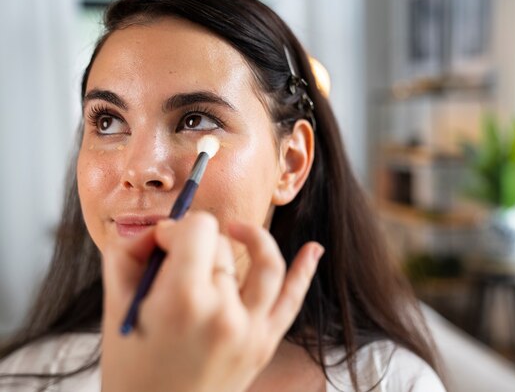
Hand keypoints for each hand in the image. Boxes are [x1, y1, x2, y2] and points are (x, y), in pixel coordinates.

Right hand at [100, 211, 323, 391]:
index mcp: (184, 301)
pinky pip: (292, 301)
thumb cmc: (130, 369)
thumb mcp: (116, 306)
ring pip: (265, 262)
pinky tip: (313, 249)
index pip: (199, 230)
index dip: (176, 229)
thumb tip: (157, 230)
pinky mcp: (265, 343)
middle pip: (223, 247)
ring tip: (237, 230)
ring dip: (254, 238)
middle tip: (172, 261)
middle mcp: (224, 312)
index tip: (161, 246)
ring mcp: (251, 329)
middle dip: (195, 244)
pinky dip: (304, 272)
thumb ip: (129, 254)